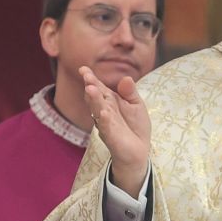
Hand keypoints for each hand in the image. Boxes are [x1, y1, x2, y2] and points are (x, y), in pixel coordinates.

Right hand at [83, 66, 150, 197]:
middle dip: (91, 87)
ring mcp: (106, 124)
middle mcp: (104, 111)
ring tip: (90, 89)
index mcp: (109, 101)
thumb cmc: (135, 126)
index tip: (83, 69)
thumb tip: (126, 78)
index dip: (91, 79)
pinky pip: (107, 127)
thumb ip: (130, 92)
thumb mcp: (136, 104)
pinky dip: (105, 120)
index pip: (99, 88)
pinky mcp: (111, 137)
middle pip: (96, 97)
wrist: (138, 151)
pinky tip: (104, 113)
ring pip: (98, 110)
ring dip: (94, 100)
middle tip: (86, 77)